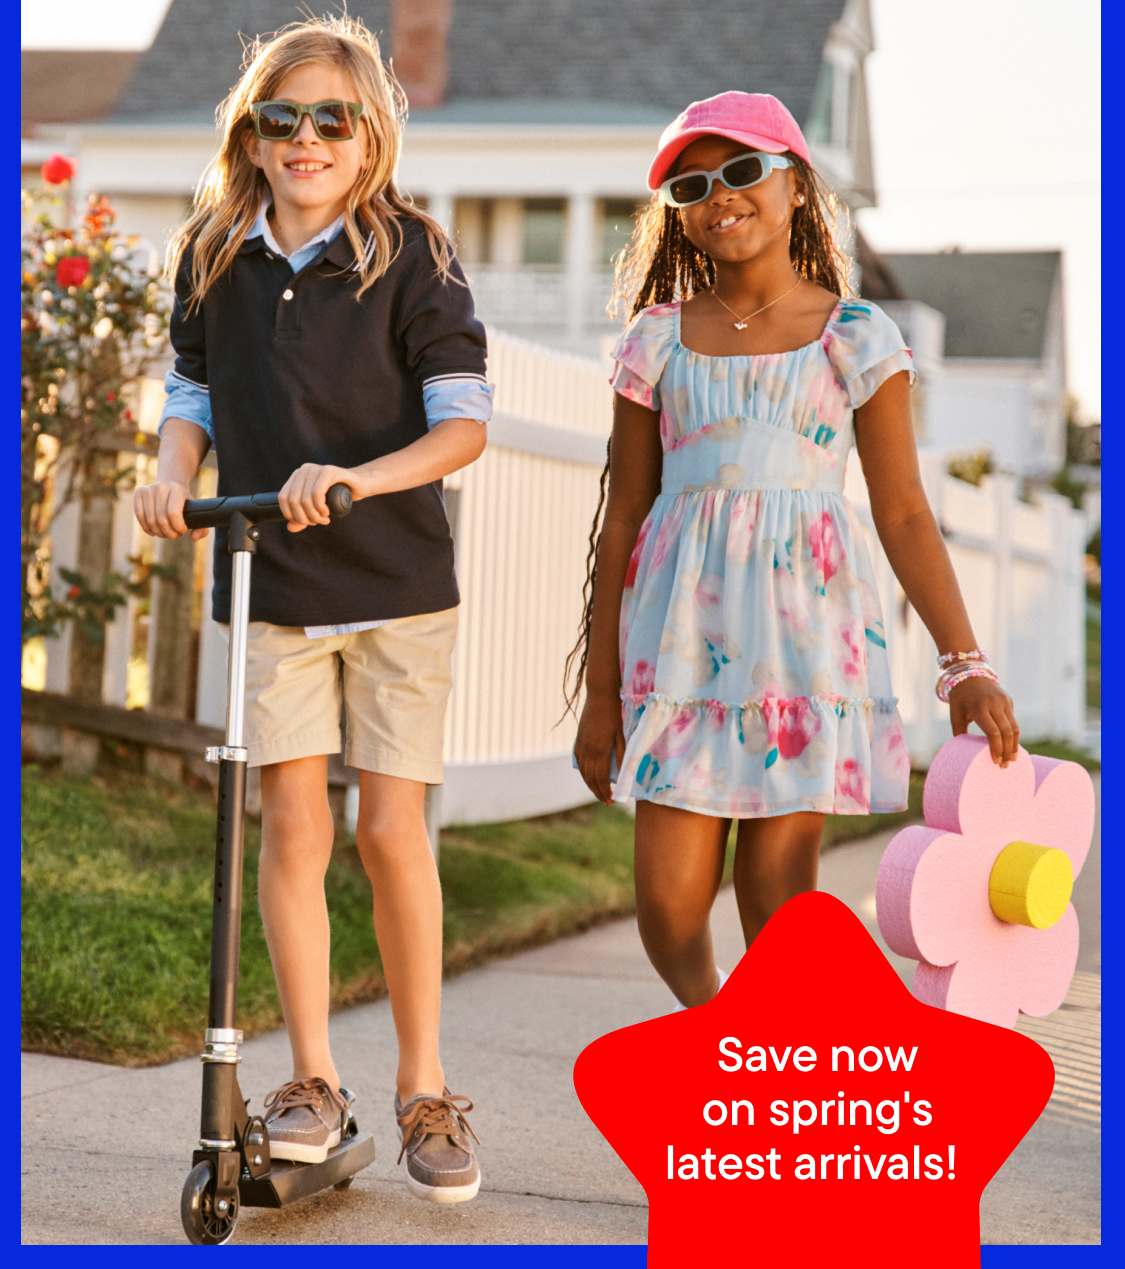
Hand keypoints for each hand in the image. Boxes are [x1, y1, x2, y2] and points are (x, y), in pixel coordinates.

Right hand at [133, 480, 208, 540]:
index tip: (183, 530)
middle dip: (169, 533)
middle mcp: (161, 487)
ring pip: (150, 521)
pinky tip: (154, 531)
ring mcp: (148, 490)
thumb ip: (201, 527)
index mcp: (177, 490)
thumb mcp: (196, 511)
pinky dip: (147, 528)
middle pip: (161, 520)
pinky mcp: (138, 493)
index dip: (178, 527)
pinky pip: (140, 517)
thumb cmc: (184, 501)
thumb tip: (193, 538)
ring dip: (159, 533)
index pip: (173, 514)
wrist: (170, 483)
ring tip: (166, 533)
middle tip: (175, 535)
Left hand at [278, 463, 363, 532]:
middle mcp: (304, 470)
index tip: (305, 522)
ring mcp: (316, 469)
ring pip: (304, 499)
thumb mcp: (317, 509)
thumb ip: (302, 518)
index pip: (283, 498)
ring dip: (314, 515)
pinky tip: (326, 511)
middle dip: (304, 518)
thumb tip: (290, 527)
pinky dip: (320, 507)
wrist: (360, 485)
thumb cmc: (338, 497)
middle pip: (293, 500)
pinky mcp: (328, 471)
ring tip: (324, 519)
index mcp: (297, 476)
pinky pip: (317, 493)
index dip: (291, 515)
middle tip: (318, 522)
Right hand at [575, 691, 625, 805]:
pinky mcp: (578, 740)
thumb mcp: (621, 734)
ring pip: (583, 771)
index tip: (611, 800)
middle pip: (591, 777)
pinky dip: (583, 772)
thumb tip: (623, 774)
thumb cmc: (615, 714)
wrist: (599, 696)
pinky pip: (578, 761)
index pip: (600, 778)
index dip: (605, 791)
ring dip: (590, 784)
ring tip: (598, 793)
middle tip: (606, 801)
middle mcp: (588, 749)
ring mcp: (581, 745)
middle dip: (598, 791)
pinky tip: (588, 777)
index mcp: (600, 749)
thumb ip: (621, 754)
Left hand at [949, 675, 1019, 766]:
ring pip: (1014, 728)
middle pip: (1007, 733)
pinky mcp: (1009, 701)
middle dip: (1007, 751)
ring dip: (1014, 745)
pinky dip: (1013, 735)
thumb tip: (963, 753)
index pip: (993, 733)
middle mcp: (994, 705)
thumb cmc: (960, 698)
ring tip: (1011, 759)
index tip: (995, 762)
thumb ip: (959, 732)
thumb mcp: (955, 714)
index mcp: (979, 708)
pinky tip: (1011, 746)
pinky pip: (1013, 721)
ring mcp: (1004, 702)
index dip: (997, 749)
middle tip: (1005, 766)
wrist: (969, 674)